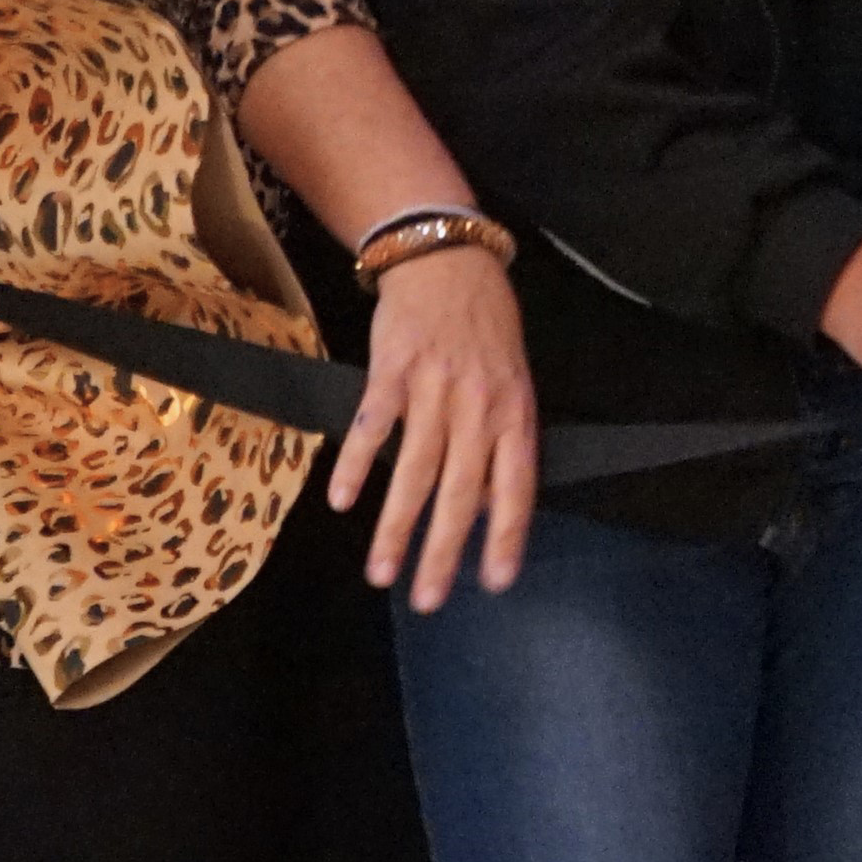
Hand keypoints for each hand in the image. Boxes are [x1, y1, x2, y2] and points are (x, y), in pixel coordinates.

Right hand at [325, 244, 538, 611]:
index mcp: (514, 412)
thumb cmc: (485, 327)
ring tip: (381, 571)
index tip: (496, 581)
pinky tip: (344, 501)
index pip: (517, 486)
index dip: (507, 536)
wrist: (448, 261)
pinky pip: (374, 426)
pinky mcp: (393, 371)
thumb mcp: (513, 381)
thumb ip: (502, 442)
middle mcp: (478, 406)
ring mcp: (434, 389)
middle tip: (429, 600)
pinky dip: (356, 464)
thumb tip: (486, 509)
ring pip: (415, 470)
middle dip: (443, 552)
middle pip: (461, 492)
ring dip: (395, 527)